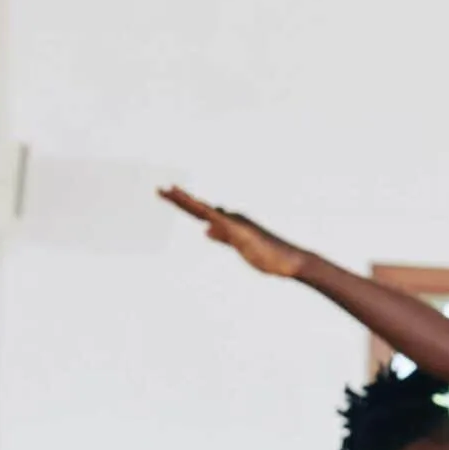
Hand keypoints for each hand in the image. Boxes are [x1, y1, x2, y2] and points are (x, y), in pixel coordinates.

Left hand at [158, 186, 307, 278]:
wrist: (288, 260)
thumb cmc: (267, 255)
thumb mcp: (238, 246)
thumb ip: (223, 237)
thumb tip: (205, 230)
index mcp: (228, 223)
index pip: (201, 212)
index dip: (184, 204)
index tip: (169, 194)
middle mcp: (230, 218)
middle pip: (198, 208)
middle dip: (178, 199)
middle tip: (159, 189)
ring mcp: (234, 223)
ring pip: (205, 210)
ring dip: (186, 201)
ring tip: (169, 191)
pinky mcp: (239, 231)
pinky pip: (217, 220)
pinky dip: (203, 211)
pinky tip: (191, 204)